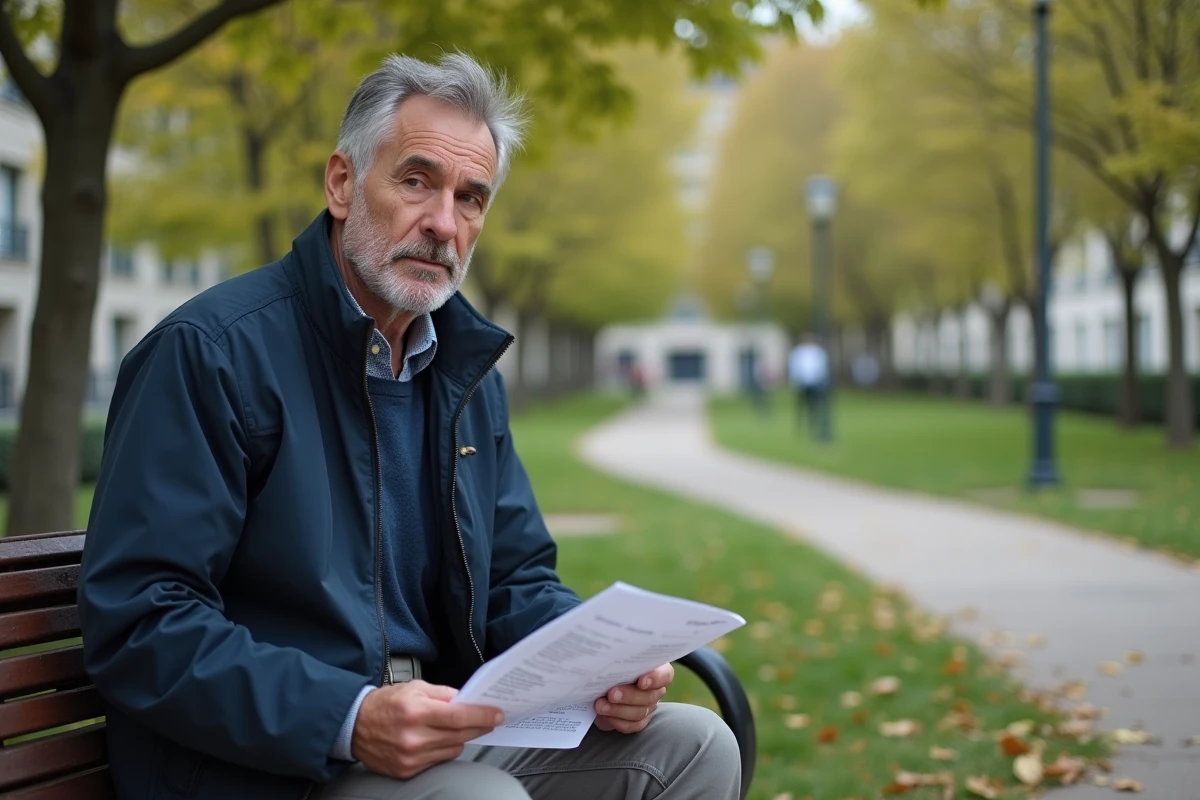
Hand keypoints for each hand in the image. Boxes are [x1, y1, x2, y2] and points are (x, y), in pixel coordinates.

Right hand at [351, 681, 502, 778]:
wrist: (354, 725)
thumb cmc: (385, 703)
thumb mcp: (415, 688)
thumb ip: (444, 693)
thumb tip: (468, 700)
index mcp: (416, 712)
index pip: (459, 717)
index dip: (483, 716)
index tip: (498, 714)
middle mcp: (413, 737)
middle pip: (460, 735)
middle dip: (479, 727)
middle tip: (490, 719)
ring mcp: (410, 757)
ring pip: (452, 750)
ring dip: (460, 738)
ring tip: (457, 727)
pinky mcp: (407, 771)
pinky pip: (439, 761)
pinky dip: (444, 750)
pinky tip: (438, 739)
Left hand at [593, 663, 673, 733]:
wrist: (598, 688)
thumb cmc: (607, 668)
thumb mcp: (612, 660)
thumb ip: (617, 658)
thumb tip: (608, 657)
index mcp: (654, 668)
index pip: (665, 674)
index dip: (656, 679)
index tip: (641, 682)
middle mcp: (654, 689)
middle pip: (650, 696)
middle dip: (629, 696)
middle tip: (611, 694)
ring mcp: (647, 706)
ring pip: (640, 712)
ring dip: (618, 710)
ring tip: (600, 706)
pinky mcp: (638, 721)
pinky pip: (632, 725)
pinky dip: (617, 721)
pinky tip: (605, 716)